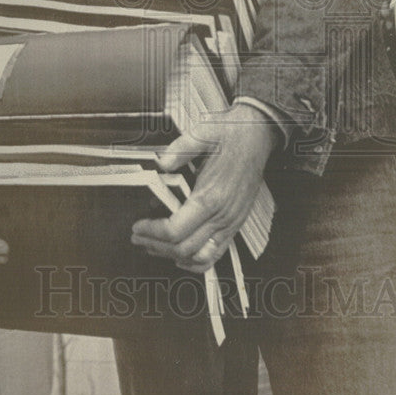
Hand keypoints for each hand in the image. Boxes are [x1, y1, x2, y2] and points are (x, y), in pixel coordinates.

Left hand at [132, 103, 277, 271]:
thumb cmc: (231, 134)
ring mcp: (231, 222)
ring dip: (174, 256)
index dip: (152, 232)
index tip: (137, 227)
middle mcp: (223, 215)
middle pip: (183, 248)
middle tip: (138, 237)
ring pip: (200, 256)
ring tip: (154, 248)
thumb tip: (161, 164)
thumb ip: (180, 149)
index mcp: (211, 196)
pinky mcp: (236, 223)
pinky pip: (216, 253)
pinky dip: (197, 262)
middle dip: (155, 246)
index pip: (175, 230)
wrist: (258, 134)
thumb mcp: (203, 132)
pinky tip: (182, 258)